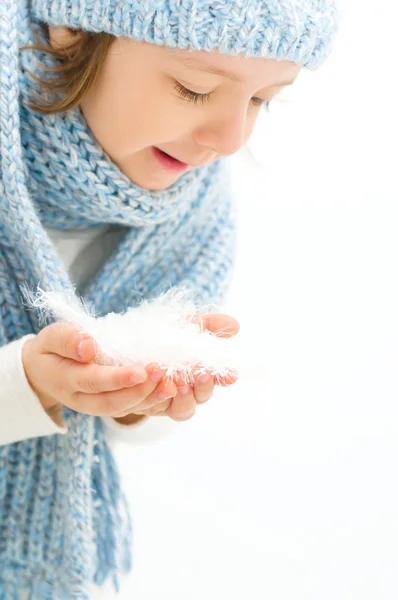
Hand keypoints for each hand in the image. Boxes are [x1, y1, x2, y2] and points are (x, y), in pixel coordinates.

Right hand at [22, 322, 178, 417]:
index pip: (93, 381)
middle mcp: (81, 400)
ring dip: (150, 399)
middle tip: (163, 375)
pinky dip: (151, 402)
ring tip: (172, 385)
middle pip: (112, 402)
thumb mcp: (52, 337)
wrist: (43, 372)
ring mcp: (96, 406)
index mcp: (66, 380)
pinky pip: (131, 409)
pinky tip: (169, 390)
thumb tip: (88, 347)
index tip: (141, 371)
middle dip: (140, 392)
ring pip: (124, 409)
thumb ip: (68, 339)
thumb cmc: (51, 349)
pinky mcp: (110, 406)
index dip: (118, 379)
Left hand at [119, 313, 239, 421]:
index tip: (228, 375)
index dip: (216, 384)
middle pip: (185, 409)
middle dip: (195, 392)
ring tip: (171, 378)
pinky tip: (142, 373)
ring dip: (166, 394)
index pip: (203, 392)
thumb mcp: (180, 325)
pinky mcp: (114, 397)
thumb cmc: (151, 335)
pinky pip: (127, 402)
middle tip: (200, 375)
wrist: (105, 339)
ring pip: (157, 408)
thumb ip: (205, 326)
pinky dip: (138, 389)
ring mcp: (140, 400)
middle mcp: (163, 399)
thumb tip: (235, 326)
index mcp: (183, 385)